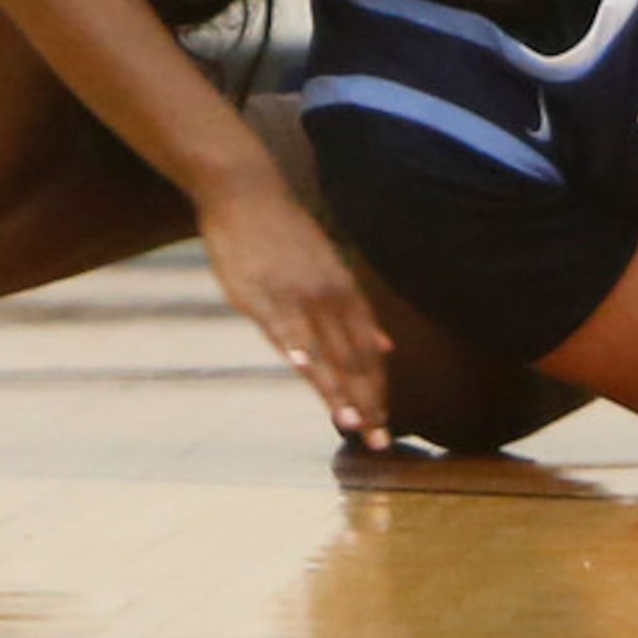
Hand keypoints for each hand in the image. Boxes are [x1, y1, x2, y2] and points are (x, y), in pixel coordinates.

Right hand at [194, 173, 393, 449]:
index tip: (385, 425)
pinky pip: (281, 324)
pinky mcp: (262, 293)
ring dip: (337, 387)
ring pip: (322, 349)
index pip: (368, 351)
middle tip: (378, 440)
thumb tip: (387, 347)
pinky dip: (293, 345)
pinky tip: (301, 367)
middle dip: (366, 401)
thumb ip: (360, 313)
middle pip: (351, 358)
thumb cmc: (288, 238)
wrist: (250, 196)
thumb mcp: (334, 271)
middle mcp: (328, 297)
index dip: (377, 389)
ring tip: (350, 421)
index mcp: (345, 294)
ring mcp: (296, 296)